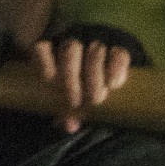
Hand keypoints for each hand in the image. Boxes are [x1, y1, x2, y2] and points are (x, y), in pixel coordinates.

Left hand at [28, 27, 143, 132]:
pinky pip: (119, 53)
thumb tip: (69, 126)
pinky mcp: (121, 45)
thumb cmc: (80, 83)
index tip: (50, 80)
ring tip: (96, 98)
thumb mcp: (69, 95)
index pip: (43, 47)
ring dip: (95, 76)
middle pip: (70, 51)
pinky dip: (117, 68)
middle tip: (75, 102)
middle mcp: (76, 40)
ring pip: (95, 51)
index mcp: (55, 48)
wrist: (111, 67)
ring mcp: (99, 39)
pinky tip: (114, 84)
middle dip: (72, 78)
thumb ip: (67, 109)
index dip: (44, 61)